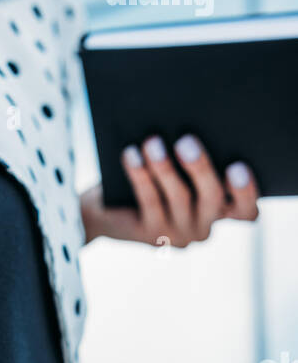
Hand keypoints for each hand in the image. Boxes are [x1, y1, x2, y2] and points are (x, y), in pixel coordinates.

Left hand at [80, 135, 258, 247]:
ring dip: (164, 167)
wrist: (114, 210)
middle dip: (200, 167)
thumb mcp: (183, 169)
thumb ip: (195, 159)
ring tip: (152, 141)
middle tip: (186, 141)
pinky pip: (148, 201)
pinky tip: (131, 154)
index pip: (247, 210)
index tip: (237, 166)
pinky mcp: (150, 234)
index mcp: (223, 209)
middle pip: (212, 198)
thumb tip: (191, 128)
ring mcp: (178, 234)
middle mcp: (204, 226)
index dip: (246, 192)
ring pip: (177, 197)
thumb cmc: (159, 177)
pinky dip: (140, 175)